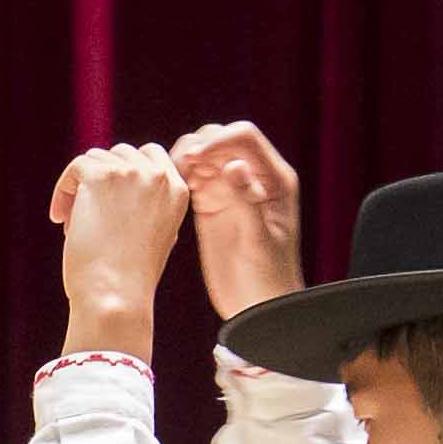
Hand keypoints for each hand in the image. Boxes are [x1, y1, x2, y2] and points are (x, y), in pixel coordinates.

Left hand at [47, 144, 187, 348]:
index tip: (107, 199)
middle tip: (87, 213)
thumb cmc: (130, 278)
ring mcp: (131, 173)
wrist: (116, 294)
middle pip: (121, 154)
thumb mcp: (154, 236)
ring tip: (73, 223)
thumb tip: (117, 189)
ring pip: (95, 159)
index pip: (152, 155)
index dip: (125, 172)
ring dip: (81, 187)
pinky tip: (60, 218)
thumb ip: (147, 207)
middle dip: (101, 179)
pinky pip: (76, 168)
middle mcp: (158, 176)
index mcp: (177, 190)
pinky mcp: (101, 177)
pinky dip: (63, 190)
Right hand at [172, 123, 304, 322]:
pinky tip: (169, 190)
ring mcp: (230, 190)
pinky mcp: (210, 205)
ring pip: (203, 155)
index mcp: (274, 179)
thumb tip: (233, 165)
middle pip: (221, 138)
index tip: (192, 158)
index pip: (244, 137)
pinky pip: (191, 178)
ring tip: (171, 179)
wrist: (258, 306)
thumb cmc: (267, 278)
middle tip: (177, 169)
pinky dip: (177, 177)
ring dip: (183, 159)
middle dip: (197, 146)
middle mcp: (252, 177)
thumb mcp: (258, 241)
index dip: (216, 140)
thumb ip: (246, 200)